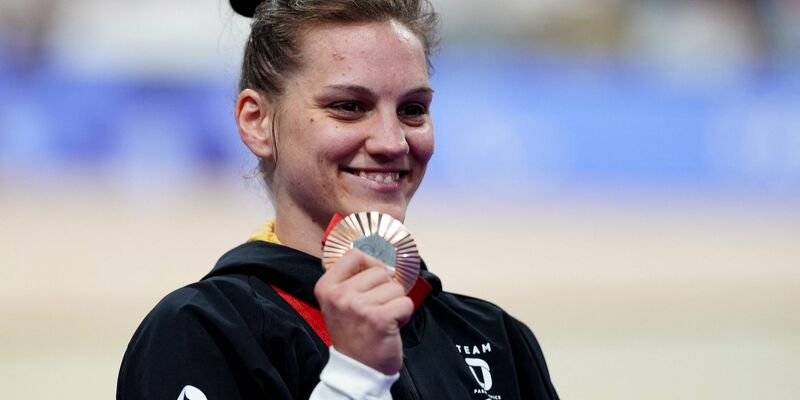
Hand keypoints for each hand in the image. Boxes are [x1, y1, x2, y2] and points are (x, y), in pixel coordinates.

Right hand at [314, 249, 412, 374]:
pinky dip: (404, 315)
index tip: (375, 278)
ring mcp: (358, 307)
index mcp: (327, 287)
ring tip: (382, 319)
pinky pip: (405, 303)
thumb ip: (353, 278)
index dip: (372, 263)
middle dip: (386, 290)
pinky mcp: (379, 319)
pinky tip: (391, 327)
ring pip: (395, 287)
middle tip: (376, 310)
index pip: (354, 254)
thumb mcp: (340, 303)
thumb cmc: (353, 334)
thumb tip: (380, 257)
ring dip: (395, 304)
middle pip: (380, 271)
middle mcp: (340, 295)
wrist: (357, 369)